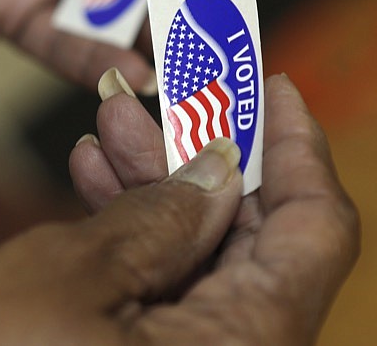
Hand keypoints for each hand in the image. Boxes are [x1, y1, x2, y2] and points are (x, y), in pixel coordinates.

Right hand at [0, 73, 358, 344]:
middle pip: (255, 240)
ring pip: (200, 261)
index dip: (299, 147)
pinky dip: (129, 233)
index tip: (271, 84)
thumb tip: (218, 170)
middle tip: (167, 91)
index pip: (313, 233)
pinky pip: (158, 293)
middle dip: (206, 154)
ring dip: (157, 185)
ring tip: (108, 124)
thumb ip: (156, 219)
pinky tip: (90, 177)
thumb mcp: (62, 280)